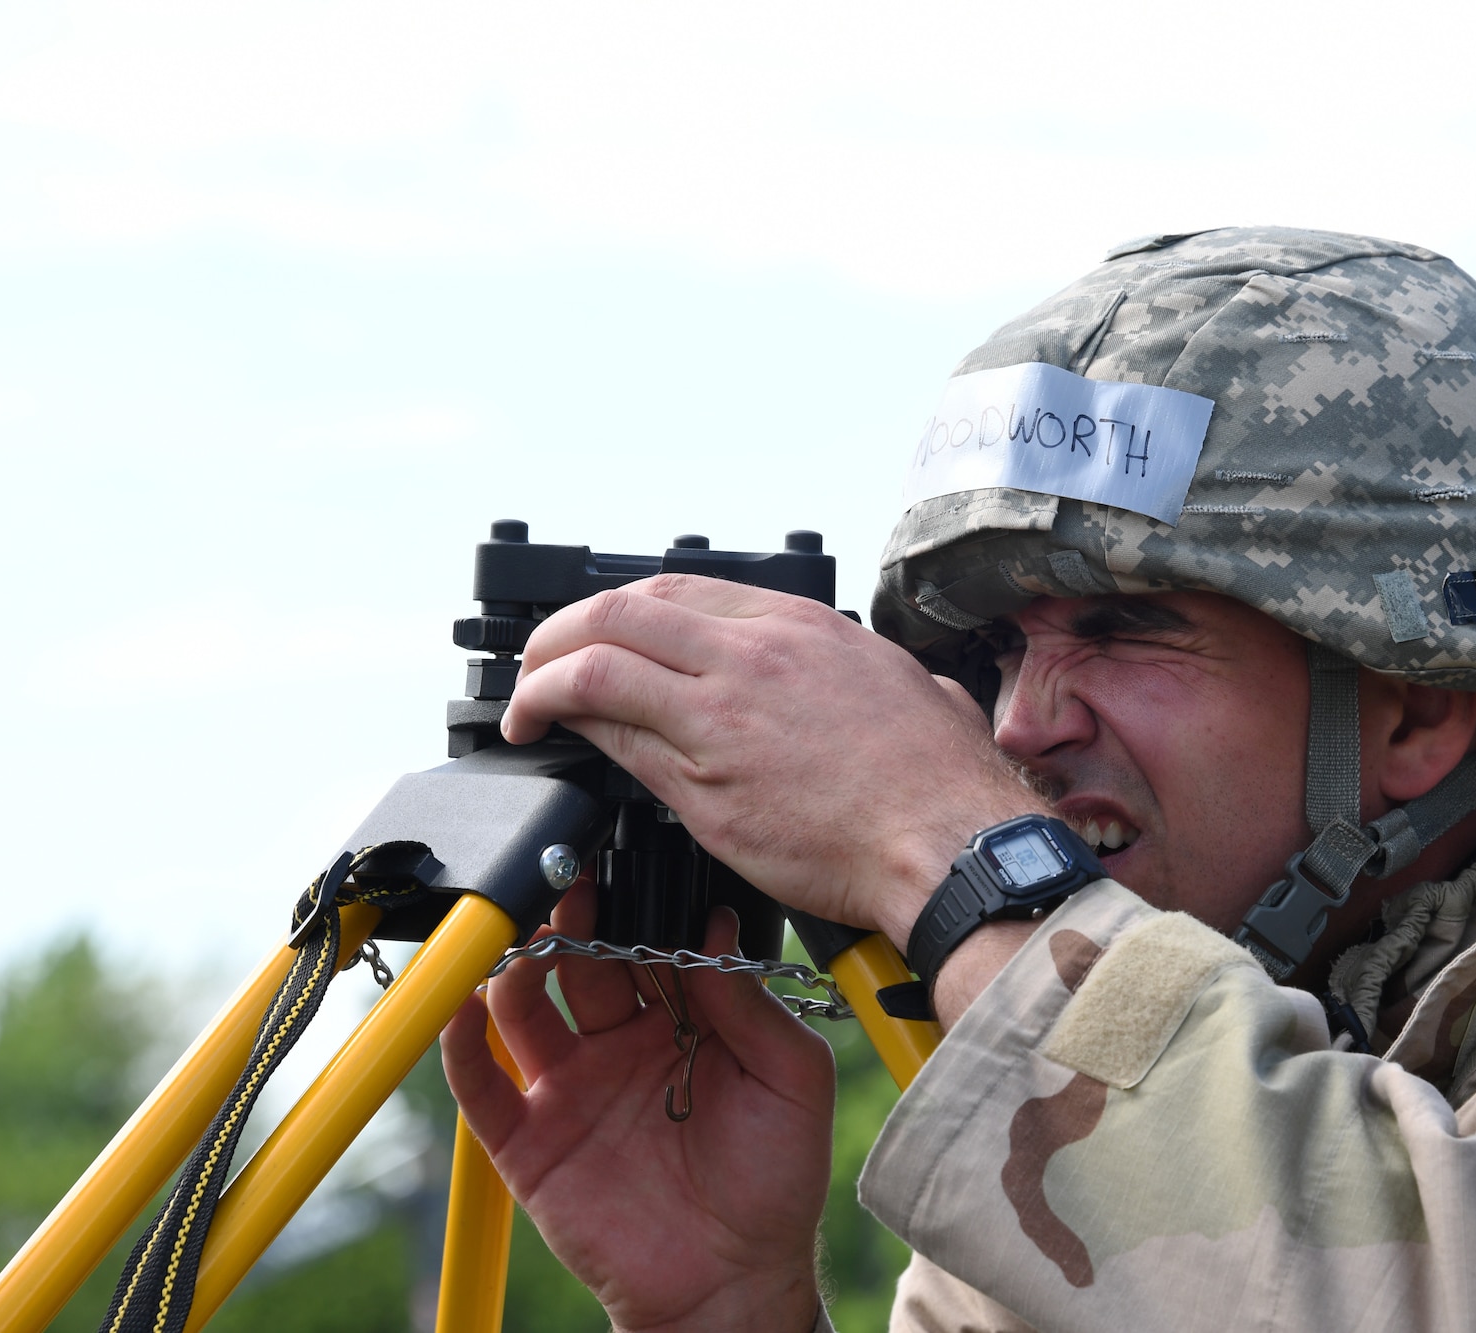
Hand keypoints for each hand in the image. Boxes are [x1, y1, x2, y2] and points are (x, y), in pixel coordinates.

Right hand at [442, 897, 832, 1332]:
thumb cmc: (775, 1183)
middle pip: (581, 962)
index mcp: (684, 1023)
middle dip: (574, 920)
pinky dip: (460, 1041)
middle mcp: (621, 1044)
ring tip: (524, 936)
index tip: (628, 872)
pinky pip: (480, 1084)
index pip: (648, 946)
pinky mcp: (529, 1140)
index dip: (638, 910)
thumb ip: (752, 1004)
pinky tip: (465, 1004)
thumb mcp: (791, 1079)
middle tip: (572, 887)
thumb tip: (716, 924)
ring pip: (524, 1005)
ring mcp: (570, 1088)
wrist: (731, 1282)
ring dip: (517, 963)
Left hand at [499, 575, 1046, 943]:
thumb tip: (843, 675)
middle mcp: (750, 659)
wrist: (946, 843)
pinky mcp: (705, 790)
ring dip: (544, 687)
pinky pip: (620, 747)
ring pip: (598, 674)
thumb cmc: (937, 776)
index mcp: (797, 625)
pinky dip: (583, 738)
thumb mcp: (901, 681)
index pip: (673, 588)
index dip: (618, 610)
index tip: (601, 632)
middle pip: (615, 615)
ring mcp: (720, 722)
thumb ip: (851, 666)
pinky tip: (570, 747)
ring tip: (529, 710)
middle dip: (556, 636)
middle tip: (537, 663)